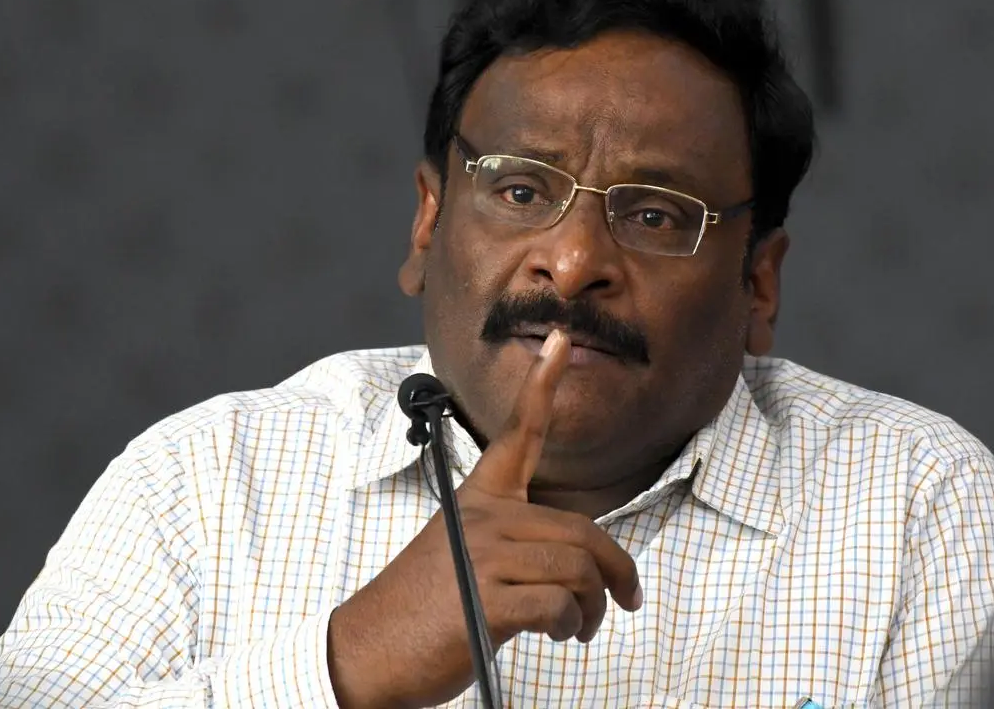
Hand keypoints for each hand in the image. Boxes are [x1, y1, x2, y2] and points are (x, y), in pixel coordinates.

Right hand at [327, 330, 642, 708]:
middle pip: (583, 532)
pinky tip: (557, 635)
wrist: (367, 653)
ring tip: (579, 629)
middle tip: (625, 600)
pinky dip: (570, 627)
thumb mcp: (462, 555)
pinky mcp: (488, 600)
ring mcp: (485, 556)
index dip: (542, 385)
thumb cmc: (421, 610)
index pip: (518, 433)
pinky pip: (560, 605)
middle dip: (617, 572)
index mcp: (479, 500)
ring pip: (579, 570)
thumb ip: (512, 542)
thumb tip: (574, 564)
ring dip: (593, 609)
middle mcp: (485, 519)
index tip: (562, 341)